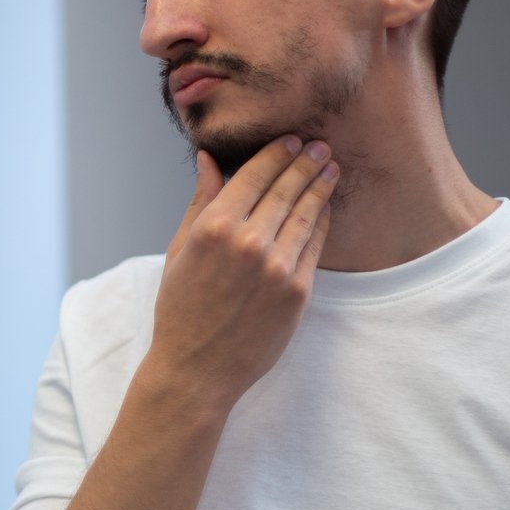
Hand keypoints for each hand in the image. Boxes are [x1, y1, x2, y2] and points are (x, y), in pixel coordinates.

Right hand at [144, 136, 337, 411]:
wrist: (197, 369)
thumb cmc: (179, 310)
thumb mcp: (180, 251)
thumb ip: (200, 202)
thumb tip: (209, 160)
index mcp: (214, 227)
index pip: (254, 175)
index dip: (276, 153)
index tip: (290, 140)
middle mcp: (248, 242)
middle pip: (286, 188)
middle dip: (305, 162)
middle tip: (319, 145)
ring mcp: (277, 267)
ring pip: (306, 213)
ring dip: (321, 185)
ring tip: (330, 167)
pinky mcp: (297, 291)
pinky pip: (314, 245)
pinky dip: (321, 222)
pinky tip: (325, 207)